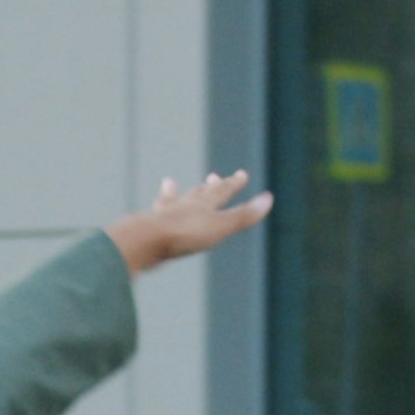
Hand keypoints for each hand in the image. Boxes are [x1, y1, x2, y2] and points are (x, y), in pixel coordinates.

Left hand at [105, 172, 272, 273]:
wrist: (146, 240)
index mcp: (203, 207)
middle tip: (212, 177)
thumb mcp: (221, 226)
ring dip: (174, 194)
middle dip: (209, 188)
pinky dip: (151, 212)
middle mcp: (183, 207)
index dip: (233, 184)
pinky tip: (146, 213)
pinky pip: (151, 218)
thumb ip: (244, 215)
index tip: (241, 174)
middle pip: (198, 194)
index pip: (222, 192)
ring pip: (171, 202)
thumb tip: (268, 198)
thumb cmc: (186, 234)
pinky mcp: (146, 229)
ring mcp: (163, 216)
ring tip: (169, 183)